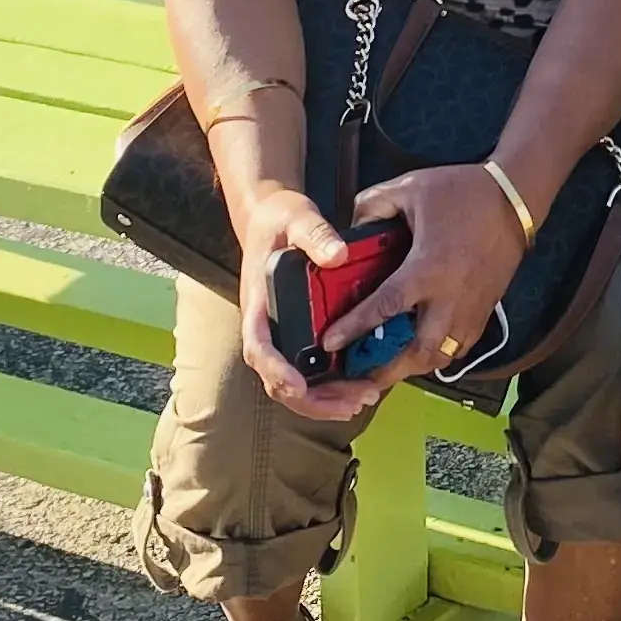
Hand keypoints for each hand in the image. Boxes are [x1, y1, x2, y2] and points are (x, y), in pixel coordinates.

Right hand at [231, 180, 364, 418]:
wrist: (270, 217)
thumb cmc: (279, 221)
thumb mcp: (297, 217)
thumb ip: (315, 235)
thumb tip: (338, 256)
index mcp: (258, 302)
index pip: (258, 345)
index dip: (276, 369)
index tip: (298, 385)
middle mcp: (266, 325)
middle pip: (277, 378)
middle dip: (313, 398)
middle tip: (351, 402)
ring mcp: (281, 333)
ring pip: (294, 383)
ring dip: (325, 398)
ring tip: (362, 400)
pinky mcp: (296, 333)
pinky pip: (308, 369)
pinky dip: (330, 384)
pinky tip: (358, 387)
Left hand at [331, 164, 532, 400]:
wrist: (515, 199)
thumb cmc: (463, 192)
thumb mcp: (410, 187)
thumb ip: (373, 205)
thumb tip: (352, 227)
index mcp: (427, 269)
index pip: (384, 307)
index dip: (353, 328)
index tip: (330, 344)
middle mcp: (449, 298)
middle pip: (418, 352)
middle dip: (388, 370)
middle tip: (360, 376)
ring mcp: (471, 309)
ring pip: (441, 357)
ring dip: (413, 367)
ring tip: (388, 369)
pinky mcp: (485, 311)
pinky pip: (460, 349)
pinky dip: (438, 357)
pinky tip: (422, 351)